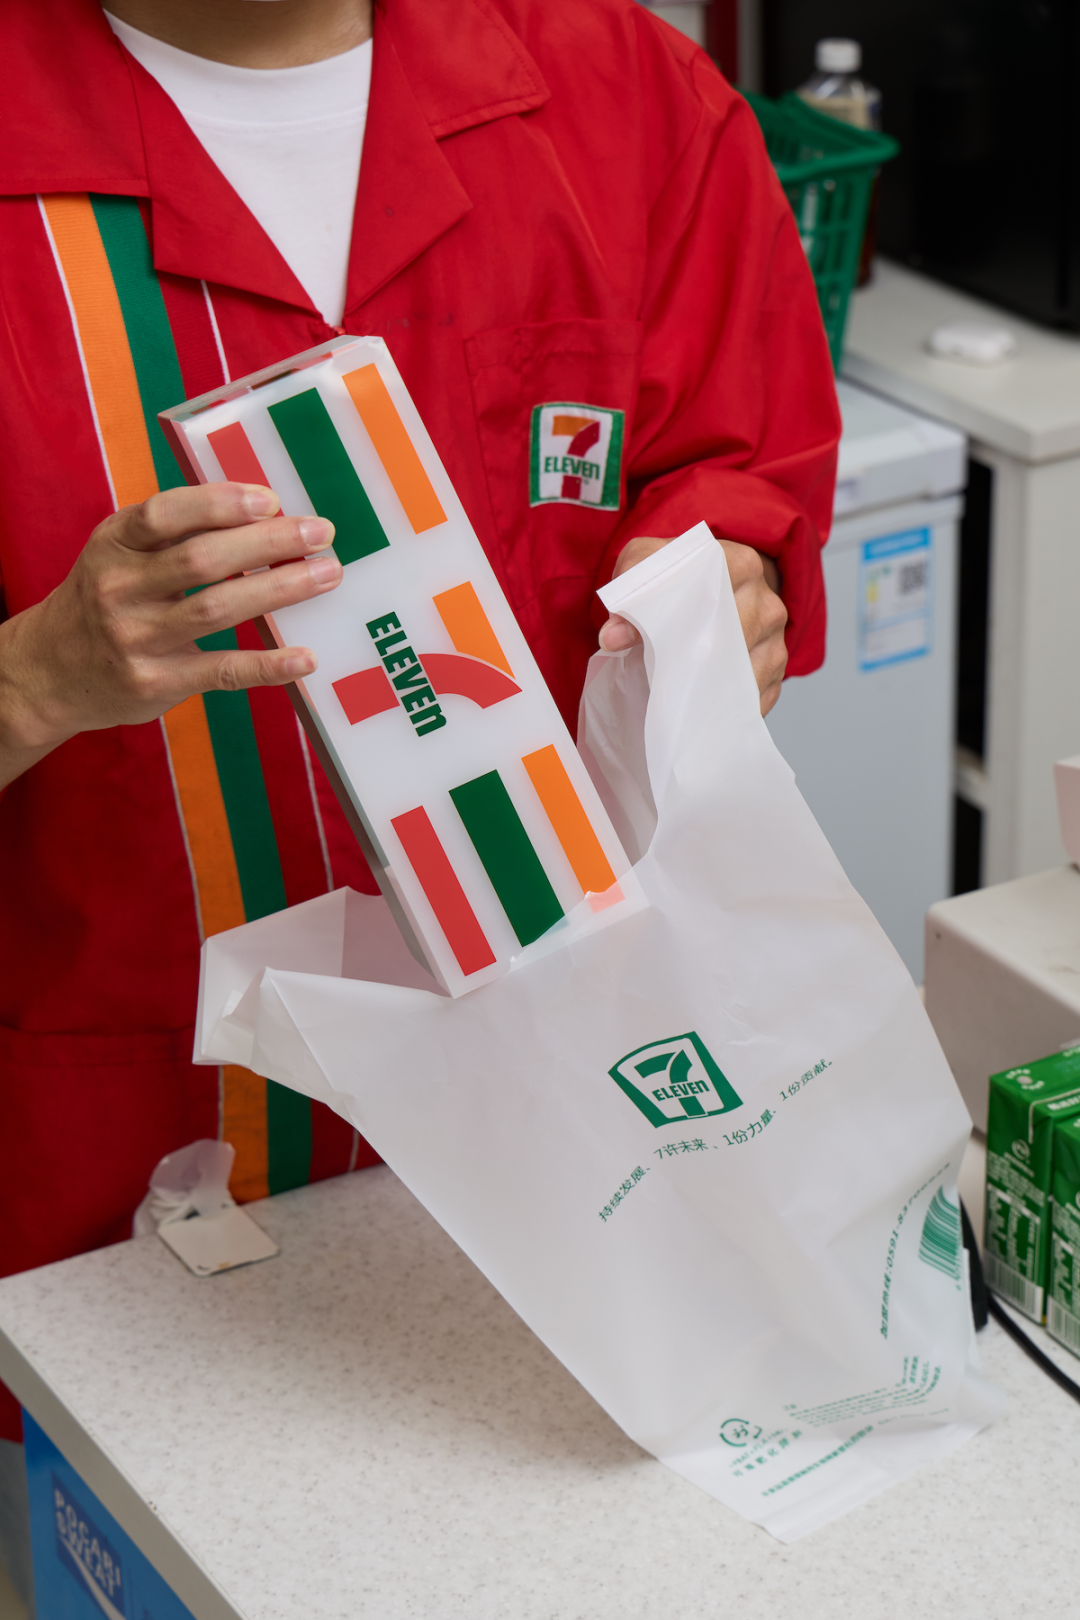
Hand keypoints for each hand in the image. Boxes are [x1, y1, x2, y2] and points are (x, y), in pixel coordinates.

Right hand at [0, 483, 341, 787]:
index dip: (220, 503)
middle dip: (267, 542)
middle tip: (320, 533)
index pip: (165, 514)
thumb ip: (174, 532)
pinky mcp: (156, 682)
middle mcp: (119, 589)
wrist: (51, 671)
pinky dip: (268, 665)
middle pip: (201, 560)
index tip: (270, 499)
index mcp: (113, 544)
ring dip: (279, 590)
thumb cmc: (106, 598)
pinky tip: (305, 657)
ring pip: (216, 609)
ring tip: (326, 574)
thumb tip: (263, 508)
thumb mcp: (119, 553)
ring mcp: (136, 639)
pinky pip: (221, 671)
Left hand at [599, 534, 787, 715]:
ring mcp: (775, 636)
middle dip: (692, 658)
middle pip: (729, 636)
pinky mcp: (775, 667)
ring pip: (741, 671)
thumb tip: (612, 636)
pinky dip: (726, 706)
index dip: (682, 613)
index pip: (716, 586)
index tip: (654, 637)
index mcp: (739, 562)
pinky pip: (754, 694)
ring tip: (678, 697)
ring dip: (708, 688)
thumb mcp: (647, 566)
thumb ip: (629, 588)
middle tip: (660, 678)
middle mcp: (765, 599)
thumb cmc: (678, 578)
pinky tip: (701, 709)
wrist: (712, 590)